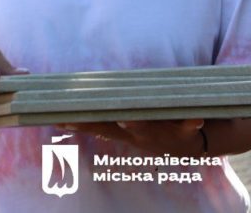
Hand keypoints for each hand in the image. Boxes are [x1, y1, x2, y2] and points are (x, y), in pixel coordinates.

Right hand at [58, 119, 205, 155]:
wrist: (187, 147)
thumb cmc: (148, 131)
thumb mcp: (123, 130)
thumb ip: (99, 120)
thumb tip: (66, 111)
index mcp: (124, 132)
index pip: (97, 127)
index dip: (79, 124)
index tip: (61, 119)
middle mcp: (140, 135)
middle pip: (121, 129)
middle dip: (106, 123)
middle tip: (94, 118)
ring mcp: (161, 133)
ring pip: (148, 129)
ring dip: (139, 125)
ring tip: (129, 120)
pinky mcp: (184, 130)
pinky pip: (188, 126)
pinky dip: (192, 123)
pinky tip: (197, 118)